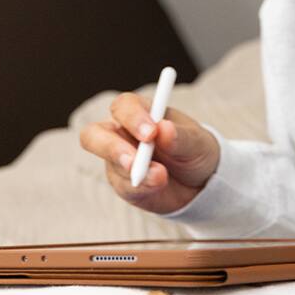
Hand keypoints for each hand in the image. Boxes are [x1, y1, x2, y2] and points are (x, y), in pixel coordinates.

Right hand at [78, 91, 220, 214]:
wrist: (200, 183)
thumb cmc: (195, 151)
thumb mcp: (197, 142)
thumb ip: (180, 136)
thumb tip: (164, 128)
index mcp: (140, 112)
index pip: (123, 107)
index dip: (132, 118)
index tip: (151, 132)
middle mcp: (122, 134)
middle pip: (94, 134)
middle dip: (111, 147)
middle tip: (134, 161)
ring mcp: (118, 160)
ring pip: (109, 163)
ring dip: (133, 171)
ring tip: (161, 176)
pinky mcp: (123, 184)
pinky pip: (123, 186)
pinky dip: (142, 187)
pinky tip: (159, 185)